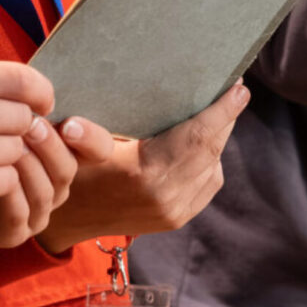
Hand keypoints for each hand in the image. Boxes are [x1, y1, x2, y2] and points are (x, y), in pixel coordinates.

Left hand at [0, 109, 115, 247]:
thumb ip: (19, 99)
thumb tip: (42, 85)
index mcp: (57, 153)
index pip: (97, 148)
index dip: (92, 137)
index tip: (70, 123)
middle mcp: (52, 183)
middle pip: (71, 167)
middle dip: (52, 146)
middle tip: (33, 126)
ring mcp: (35, 211)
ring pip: (49, 190)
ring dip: (33, 166)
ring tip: (13, 146)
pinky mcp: (11, 232)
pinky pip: (22, 214)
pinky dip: (13, 193)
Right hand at [40, 84, 249, 252]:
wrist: (65, 220)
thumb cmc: (71, 172)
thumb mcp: (78, 144)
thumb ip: (93, 130)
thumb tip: (104, 99)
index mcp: (146, 173)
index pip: (198, 136)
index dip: (223, 110)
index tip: (241, 86)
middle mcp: (167, 196)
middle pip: (211, 149)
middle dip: (227, 117)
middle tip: (235, 87)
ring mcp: (175, 212)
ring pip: (214, 166)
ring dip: (218, 138)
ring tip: (217, 111)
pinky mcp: (177, 219)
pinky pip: (209, 183)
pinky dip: (210, 160)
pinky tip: (204, 142)